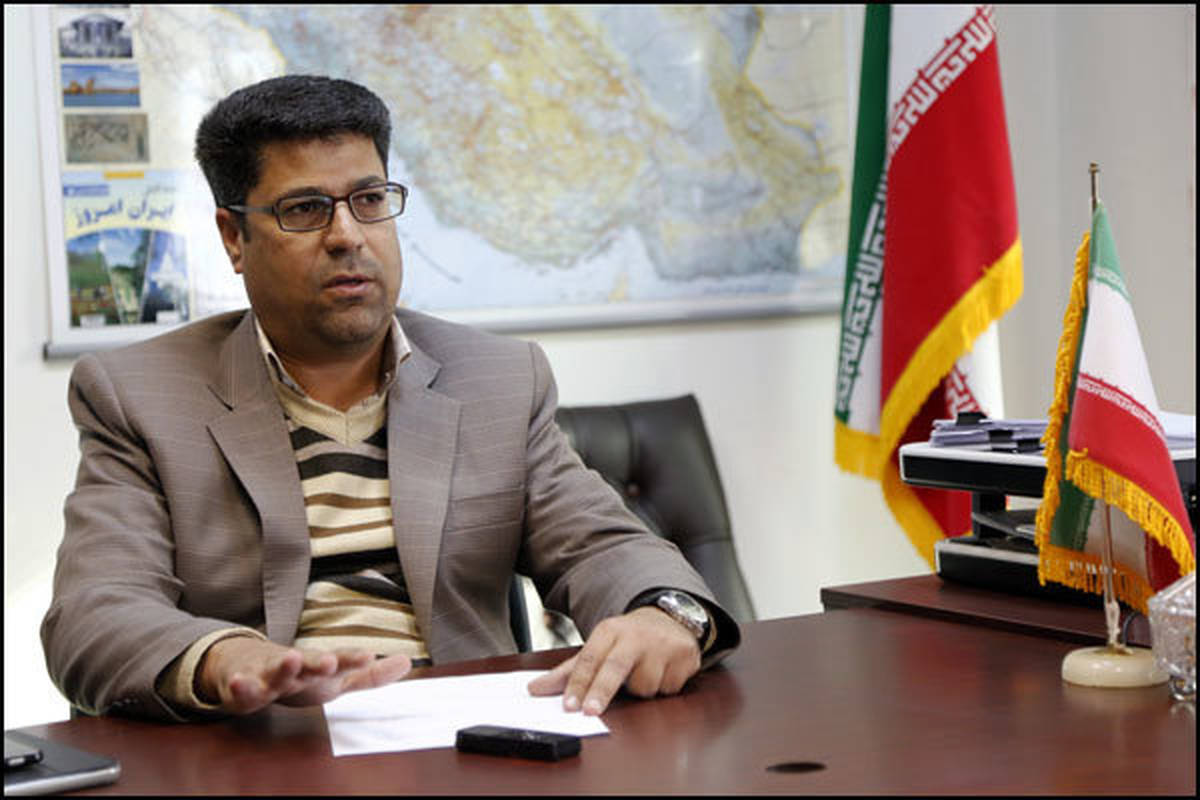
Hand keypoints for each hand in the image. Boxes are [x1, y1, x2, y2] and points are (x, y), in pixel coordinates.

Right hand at [197, 636, 410, 714]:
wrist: (248, 667)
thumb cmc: (302, 677)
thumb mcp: (338, 680)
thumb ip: (370, 676)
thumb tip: (407, 662)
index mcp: (320, 668)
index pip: (340, 662)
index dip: (352, 660)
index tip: (369, 655)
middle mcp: (296, 667)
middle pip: (309, 663)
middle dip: (318, 662)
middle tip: (329, 660)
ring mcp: (268, 675)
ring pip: (276, 672)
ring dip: (283, 667)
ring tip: (290, 660)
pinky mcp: (244, 687)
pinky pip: (242, 689)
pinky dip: (240, 686)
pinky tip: (239, 682)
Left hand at [526, 606, 700, 715]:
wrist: (672, 619)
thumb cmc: (629, 639)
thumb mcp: (599, 647)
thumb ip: (569, 671)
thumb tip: (535, 689)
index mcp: (609, 631)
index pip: (589, 659)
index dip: (577, 683)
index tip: (568, 705)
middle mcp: (635, 635)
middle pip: (614, 666)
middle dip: (601, 691)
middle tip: (589, 711)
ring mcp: (661, 644)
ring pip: (645, 685)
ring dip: (643, 689)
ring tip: (644, 673)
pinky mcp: (684, 656)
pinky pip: (668, 688)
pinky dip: (664, 686)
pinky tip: (664, 672)